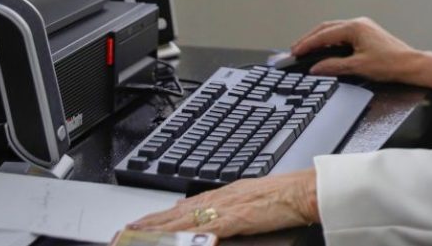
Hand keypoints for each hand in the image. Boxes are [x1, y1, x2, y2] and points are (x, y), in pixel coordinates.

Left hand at [127, 168, 317, 238]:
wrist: (305, 190)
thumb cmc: (287, 197)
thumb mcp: (255, 202)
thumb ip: (234, 210)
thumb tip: (218, 220)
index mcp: (225, 194)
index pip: (185, 206)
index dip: (161, 216)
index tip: (141, 223)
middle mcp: (220, 198)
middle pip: (178, 212)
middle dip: (151, 223)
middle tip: (126, 231)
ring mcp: (225, 207)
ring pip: (183, 219)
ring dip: (157, 229)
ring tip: (135, 235)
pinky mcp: (234, 218)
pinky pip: (202, 229)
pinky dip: (183, 234)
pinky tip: (169, 240)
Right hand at [291, 17, 431, 88]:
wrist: (411, 65)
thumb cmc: (390, 64)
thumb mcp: (358, 66)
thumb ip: (334, 66)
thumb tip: (316, 67)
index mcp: (355, 27)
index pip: (324, 34)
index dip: (307, 43)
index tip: (295, 51)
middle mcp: (358, 23)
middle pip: (327, 28)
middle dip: (310, 38)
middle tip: (296, 49)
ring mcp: (363, 27)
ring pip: (334, 30)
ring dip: (320, 39)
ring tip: (306, 49)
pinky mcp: (367, 34)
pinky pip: (343, 34)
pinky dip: (331, 41)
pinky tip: (325, 49)